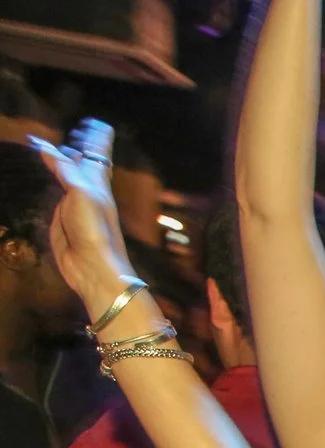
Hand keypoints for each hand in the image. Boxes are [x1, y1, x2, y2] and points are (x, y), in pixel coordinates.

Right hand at [29, 122, 139, 314]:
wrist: (92, 267)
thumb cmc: (94, 228)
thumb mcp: (80, 193)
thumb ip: (63, 168)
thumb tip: (45, 146)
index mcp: (98, 181)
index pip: (98, 152)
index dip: (97, 137)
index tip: (97, 122)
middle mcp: (87, 189)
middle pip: (83, 162)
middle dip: (81, 146)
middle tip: (77, 130)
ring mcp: (73, 204)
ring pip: (67, 177)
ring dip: (63, 162)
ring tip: (57, 147)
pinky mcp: (59, 218)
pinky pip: (53, 194)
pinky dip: (49, 182)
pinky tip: (45, 176)